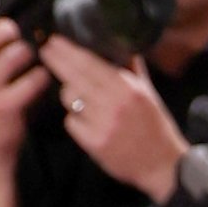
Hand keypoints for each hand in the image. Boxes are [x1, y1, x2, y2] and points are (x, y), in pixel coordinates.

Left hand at [44, 36, 186, 199]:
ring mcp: (103, 124)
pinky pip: (71, 122)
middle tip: (45, 50)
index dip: (69, 51)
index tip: (55, 41)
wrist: (163, 165)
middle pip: (75, 76)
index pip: (91, 63)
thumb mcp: (148, 92)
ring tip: (78, 97)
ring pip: (70, 98)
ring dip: (69, 95)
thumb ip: (131, 68)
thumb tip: (120, 44)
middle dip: (56, 61)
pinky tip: (86, 122)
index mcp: (128, 88)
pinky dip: (75, 120)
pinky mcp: (95, 143)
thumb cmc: (154, 126)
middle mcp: (114, 104)